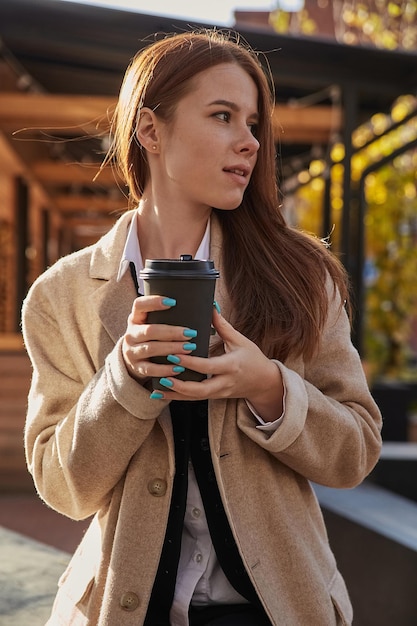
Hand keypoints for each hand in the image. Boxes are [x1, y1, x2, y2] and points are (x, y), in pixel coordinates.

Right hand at [122, 296, 198, 381]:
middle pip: (149, 330)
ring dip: (172, 348)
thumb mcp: (152, 323)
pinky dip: (165, 369)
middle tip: (190, 333)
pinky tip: (179, 367)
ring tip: (189, 348)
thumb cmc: (151, 337)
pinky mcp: (137, 367)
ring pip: (151, 349)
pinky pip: (151, 369)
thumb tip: (207, 305)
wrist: (133, 359)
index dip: (154, 302)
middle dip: (171, 332)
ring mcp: (132, 352)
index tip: (173, 302)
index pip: (139, 305)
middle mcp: (131, 334)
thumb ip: (167, 316)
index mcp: (135, 318)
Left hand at [151, 309, 283, 421]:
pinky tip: (162, 394)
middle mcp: (224, 382)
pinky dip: (177, 397)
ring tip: (157, 387)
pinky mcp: (214, 397)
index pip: (208, 366)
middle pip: (200, 389)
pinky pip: (194, 399)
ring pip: (194, 397)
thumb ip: (223, 326)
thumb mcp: (241, 341)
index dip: (190, 362)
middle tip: (162, 375)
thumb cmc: (253, 359)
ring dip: (175, 394)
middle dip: (179, 385)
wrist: (264, 382)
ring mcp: (219, 392)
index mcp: (231, 366)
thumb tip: (210, 307)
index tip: (174, 354)